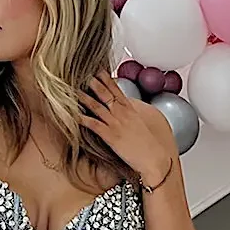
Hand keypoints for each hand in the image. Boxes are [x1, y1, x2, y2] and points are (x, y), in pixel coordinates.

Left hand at [80, 73, 176, 189]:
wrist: (154, 158)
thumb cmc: (149, 145)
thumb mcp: (142, 124)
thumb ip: (132, 114)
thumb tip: (127, 109)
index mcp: (131, 110)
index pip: (117, 90)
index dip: (107, 80)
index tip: (99, 71)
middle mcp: (123, 114)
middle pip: (106, 94)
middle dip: (95, 83)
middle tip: (84, 73)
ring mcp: (116, 124)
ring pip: (98, 107)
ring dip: (85, 98)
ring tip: (75, 90)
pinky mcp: (111, 136)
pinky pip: (95, 125)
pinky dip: (84, 119)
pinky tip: (74, 116)